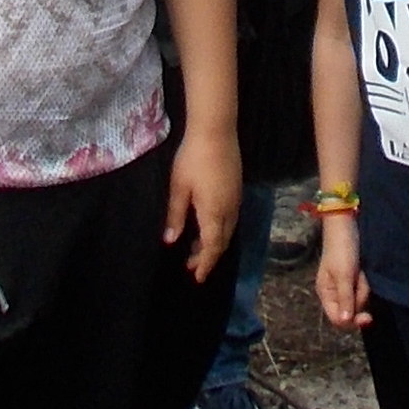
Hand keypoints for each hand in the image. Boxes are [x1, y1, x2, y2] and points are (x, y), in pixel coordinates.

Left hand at [165, 121, 241, 279]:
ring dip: (214, 243)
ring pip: (228, 231)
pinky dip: (219, 230)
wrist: (216, 131)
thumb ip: (176, 215)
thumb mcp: (179, 187)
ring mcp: (236, 199)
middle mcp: (229, 210)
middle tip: (191, 266)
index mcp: (214, 212)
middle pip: (222, 242)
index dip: (205, 264)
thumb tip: (171, 241)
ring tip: (196, 249)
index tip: (197, 277)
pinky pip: (231, 219)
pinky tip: (207, 226)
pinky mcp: (237, 189)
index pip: (212, 247)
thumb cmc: (192, 158)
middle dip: (208, 257)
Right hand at [314, 214, 371, 332]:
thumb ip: (345, 298)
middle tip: (362, 281)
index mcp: (326, 293)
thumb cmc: (342, 249)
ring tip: (361, 271)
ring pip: (359, 300)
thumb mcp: (344, 275)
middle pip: (351, 311)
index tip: (368, 317)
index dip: (352, 322)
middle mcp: (334, 293)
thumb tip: (345, 322)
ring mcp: (345, 286)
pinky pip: (362, 289)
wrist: (347, 225)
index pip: (337, 319)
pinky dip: (365, 283)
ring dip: (363, 288)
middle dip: (359, 298)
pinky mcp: (354, 279)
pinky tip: (363, 271)